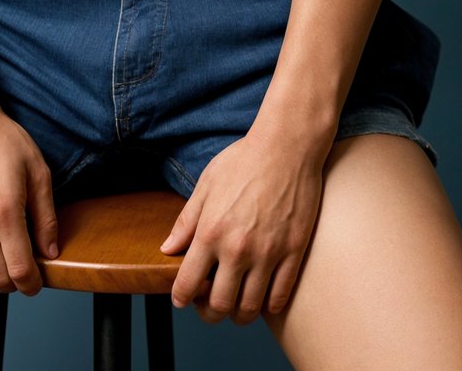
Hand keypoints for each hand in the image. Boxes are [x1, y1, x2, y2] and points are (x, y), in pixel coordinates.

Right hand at [0, 91, 58, 294]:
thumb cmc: (1, 138)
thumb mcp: (37, 169)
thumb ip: (46, 215)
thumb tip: (50, 252)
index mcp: (5, 209)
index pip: (20, 269)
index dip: (33, 284)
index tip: (38, 282)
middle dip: (16, 284)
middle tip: (24, 272)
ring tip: (5, 265)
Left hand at [159, 124, 324, 323]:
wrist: (287, 146)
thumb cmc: (244, 160)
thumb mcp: (206, 184)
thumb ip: (186, 220)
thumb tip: (168, 247)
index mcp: (211, 231)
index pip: (187, 283)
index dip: (181, 297)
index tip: (182, 299)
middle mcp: (237, 249)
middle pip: (219, 305)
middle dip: (209, 313)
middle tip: (209, 306)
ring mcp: (268, 254)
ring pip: (250, 308)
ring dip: (239, 314)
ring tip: (236, 305)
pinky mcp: (293, 253)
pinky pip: (279, 298)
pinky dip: (268, 306)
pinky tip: (262, 297)